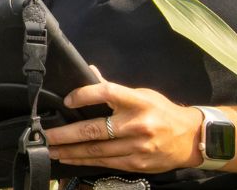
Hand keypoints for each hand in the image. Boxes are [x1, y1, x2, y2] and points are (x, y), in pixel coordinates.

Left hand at [42, 75, 204, 173]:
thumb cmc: (163, 112)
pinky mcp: (137, 164)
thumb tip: (90, 72)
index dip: (85, 95)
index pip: (108, 93)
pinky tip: (69, 158)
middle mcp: (138, 124)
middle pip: (95, 129)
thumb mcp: (143, 94)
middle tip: (44, 134)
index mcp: (139, 102)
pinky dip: (84, 160)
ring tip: (50, 149)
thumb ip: (115, 89)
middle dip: (66, 134)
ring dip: (70, 151)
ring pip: (97, 150)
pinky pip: (105, 162)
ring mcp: (137, 147)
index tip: (67, 100)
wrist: (191, 139)